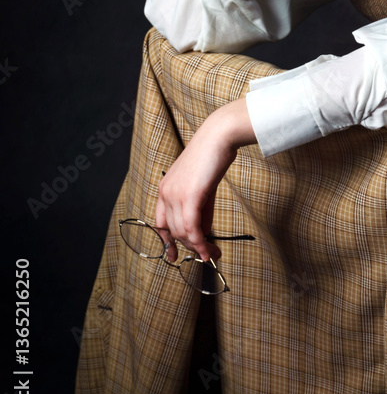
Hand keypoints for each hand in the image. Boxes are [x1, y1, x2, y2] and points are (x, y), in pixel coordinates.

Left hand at [154, 97, 255, 261]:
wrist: (219, 136)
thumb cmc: (213, 157)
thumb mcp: (202, 186)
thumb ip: (199, 209)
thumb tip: (203, 232)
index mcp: (164, 188)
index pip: (160, 223)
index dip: (166, 242)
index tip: (174, 256)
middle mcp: (165, 193)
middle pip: (173, 231)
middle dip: (191, 248)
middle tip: (208, 255)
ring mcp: (175, 194)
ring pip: (182, 233)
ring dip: (198, 248)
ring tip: (213, 254)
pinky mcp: (189, 196)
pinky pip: (192, 228)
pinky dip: (200, 243)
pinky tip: (209, 251)